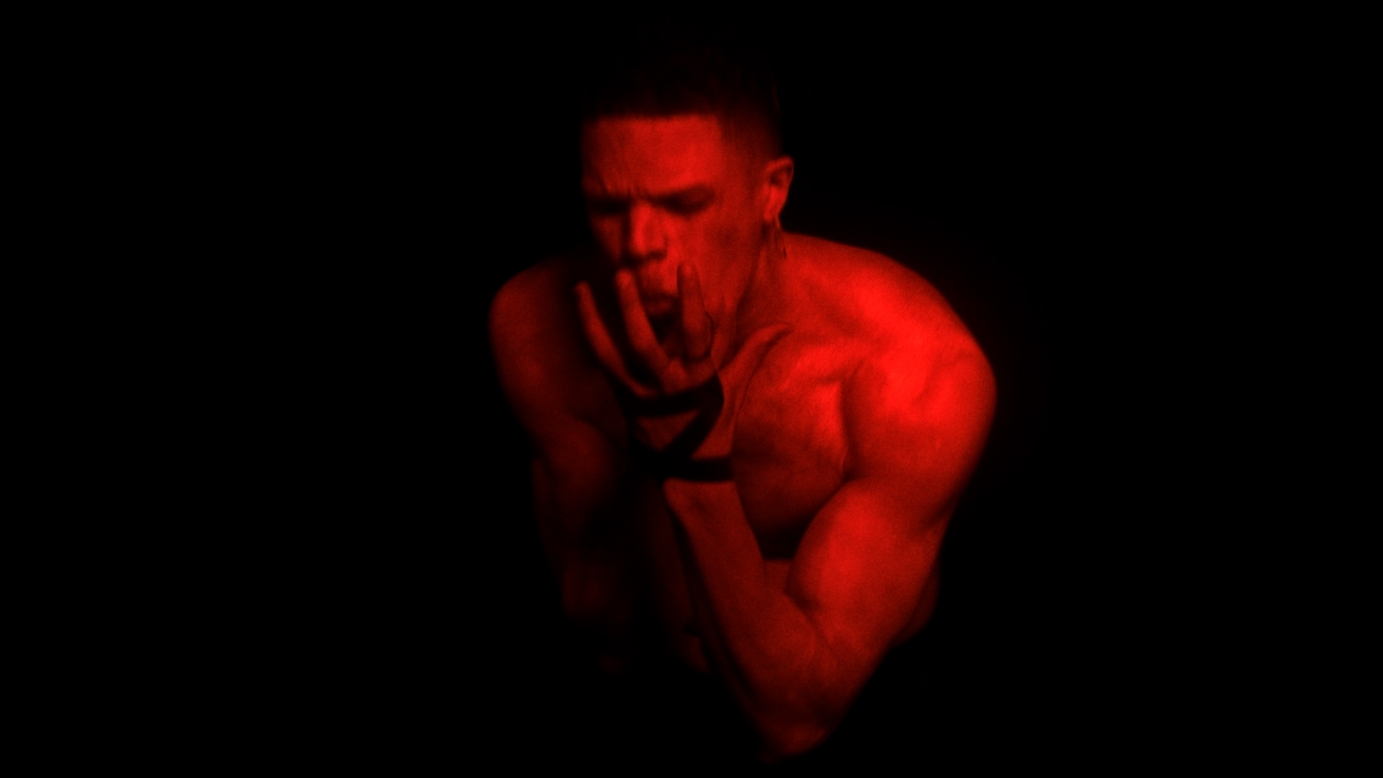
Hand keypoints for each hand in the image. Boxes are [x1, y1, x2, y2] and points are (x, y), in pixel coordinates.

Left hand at [575, 264, 786, 458]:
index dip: (692, 300)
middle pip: (644, 345)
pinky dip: (593, 339)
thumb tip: (785, 325)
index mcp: (698, 377)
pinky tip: (581, 313)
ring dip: (593, 322)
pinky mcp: (624, 401)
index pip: (696, 333)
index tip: (686, 267)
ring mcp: (640, 395)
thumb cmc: (716, 425)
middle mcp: (666, 385)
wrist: (690, 472)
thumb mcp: (737, 387)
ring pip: (611, 356)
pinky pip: (604, 367)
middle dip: (631, 310)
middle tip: (620, 275)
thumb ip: (755, 350)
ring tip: (580, 289)